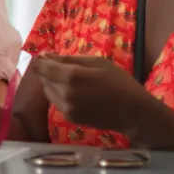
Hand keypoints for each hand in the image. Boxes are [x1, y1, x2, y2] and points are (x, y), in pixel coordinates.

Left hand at [32, 54, 153, 132]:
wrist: (133, 113)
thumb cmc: (119, 82)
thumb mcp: (96, 62)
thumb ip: (67, 59)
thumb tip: (43, 56)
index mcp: (70, 76)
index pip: (40, 67)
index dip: (42, 61)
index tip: (50, 58)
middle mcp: (64, 93)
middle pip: (42, 78)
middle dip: (50, 72)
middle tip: (69, 69)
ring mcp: (65, 108)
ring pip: (48, 90)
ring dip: (54, 83)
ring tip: (75, 82)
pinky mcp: (69, 118)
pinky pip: (56, 102)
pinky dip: (61, 95)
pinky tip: (79, 94)